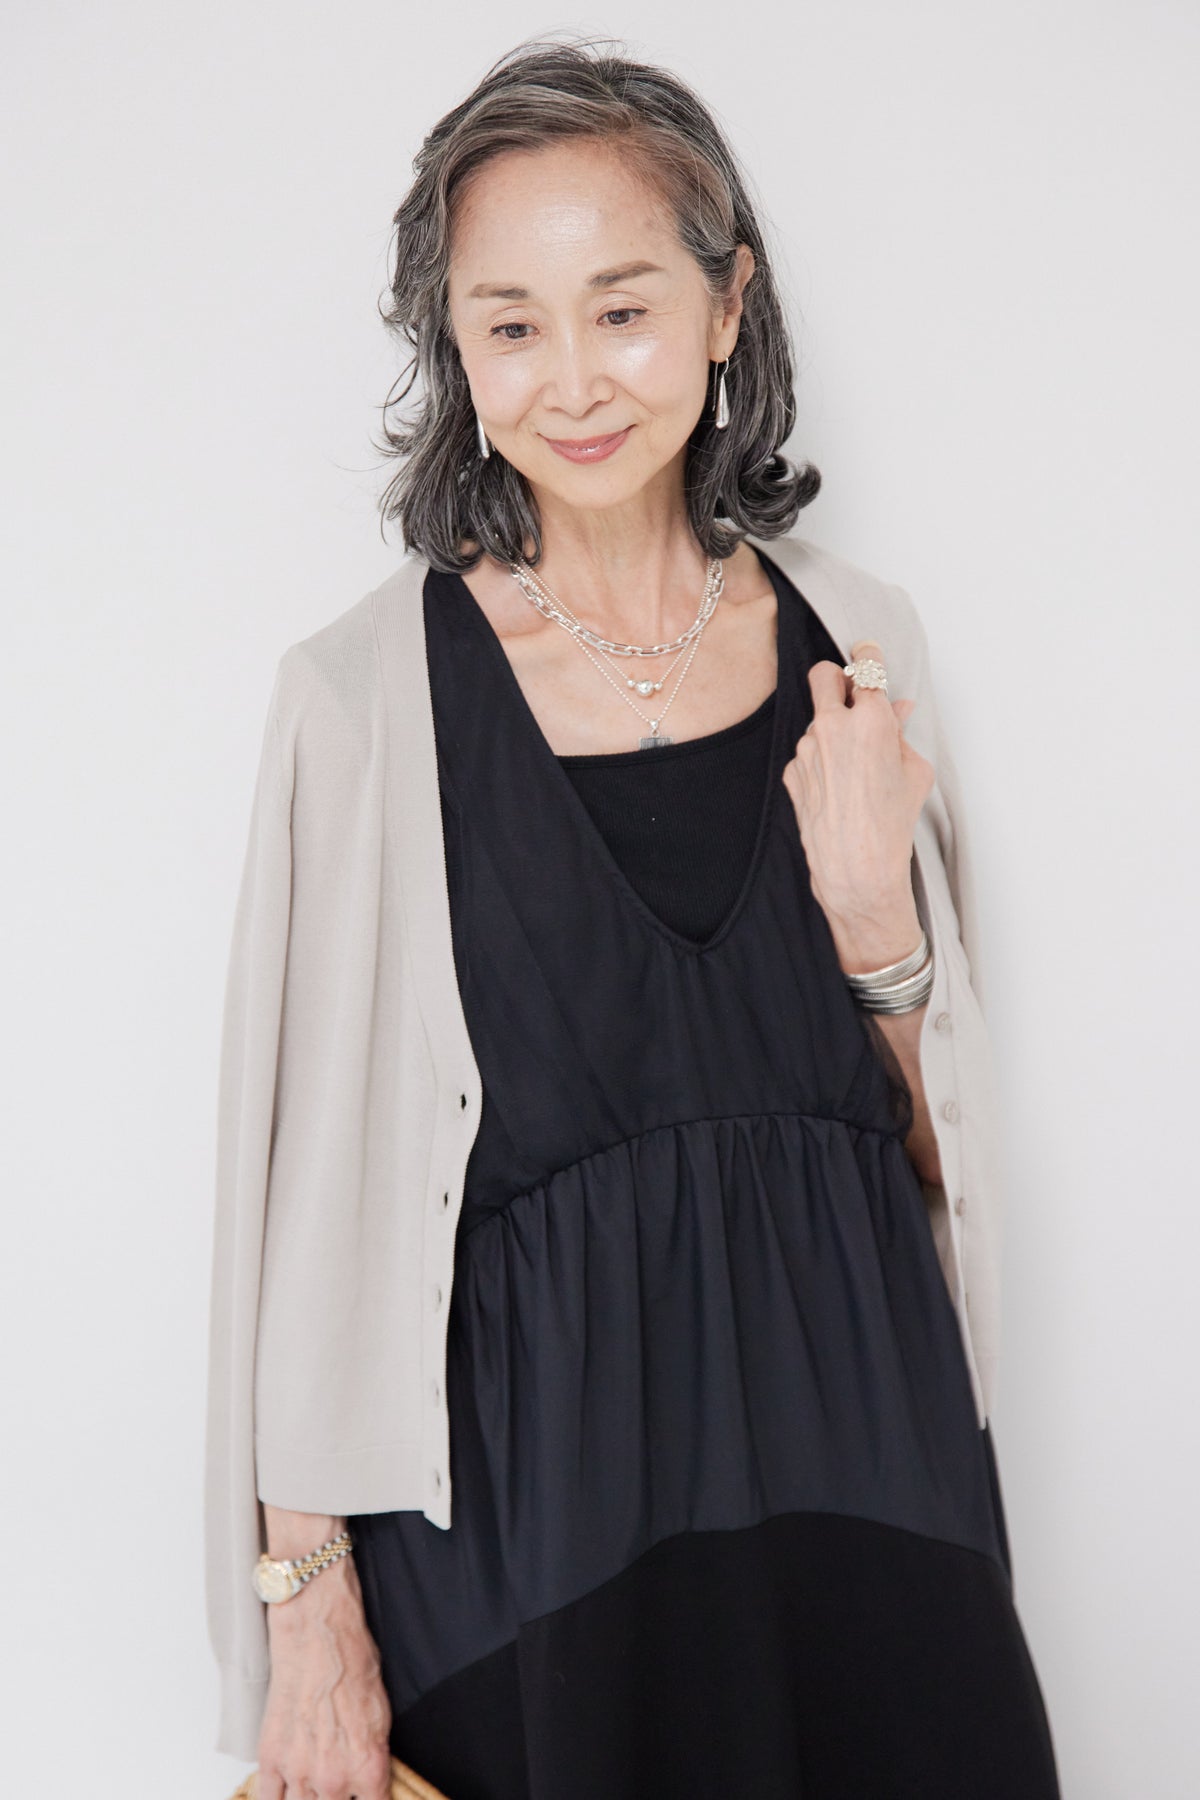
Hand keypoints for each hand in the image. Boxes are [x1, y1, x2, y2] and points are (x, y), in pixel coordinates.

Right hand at [255, 1557, 393, 1799]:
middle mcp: (333, 1779)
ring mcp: (298, 1771)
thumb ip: (375, 1762)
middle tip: (338, 1782)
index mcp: (368, 1769)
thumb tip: (370, 1785)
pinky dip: (279, 1798)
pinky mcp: (271, 1759)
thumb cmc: (353, 1666)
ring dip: (310, 1798)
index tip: (364, 1796)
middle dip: (339, 1798)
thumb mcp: (383, 1718)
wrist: (319, 1638)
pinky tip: (288, 1792)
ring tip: (315, 1781)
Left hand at [782, 638, 933, 967]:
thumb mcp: (914, 772)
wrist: (856, 866)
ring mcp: (807, 748)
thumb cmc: (892, 822)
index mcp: (871, 720)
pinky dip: (821, 761)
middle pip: (823, 674)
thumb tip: (896, 710)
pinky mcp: (791, 771)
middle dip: (836, 677)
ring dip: (832, 731)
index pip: (866, 666)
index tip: (867, 650)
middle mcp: (833, 727)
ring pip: (816, 721)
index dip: (868, 654)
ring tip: (853, 768)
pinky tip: (837, 788)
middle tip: (849, 693)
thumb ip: (901, 733)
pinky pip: (807, 753)